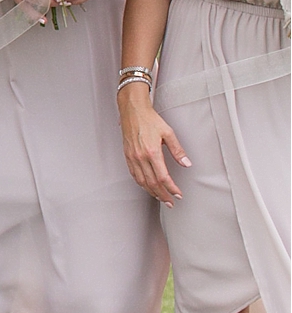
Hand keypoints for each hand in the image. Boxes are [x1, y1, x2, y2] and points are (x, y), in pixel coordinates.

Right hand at [119, 84, 188, 204]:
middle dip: (163, 195)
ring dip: (152, 192)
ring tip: (160, 197)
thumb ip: (177, 151)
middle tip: (170, 202)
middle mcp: (140, 157)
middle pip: (152, 183)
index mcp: (152, 152)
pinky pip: (133, 174)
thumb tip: (186, 163)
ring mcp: (132, 157)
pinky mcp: (127, 155)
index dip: (171, 188)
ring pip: (141, 181)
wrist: (132, 110)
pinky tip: (146, 185)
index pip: (163, 177)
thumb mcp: (168, 133)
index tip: (178, 194)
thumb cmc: (149, 119)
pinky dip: (141, 183)